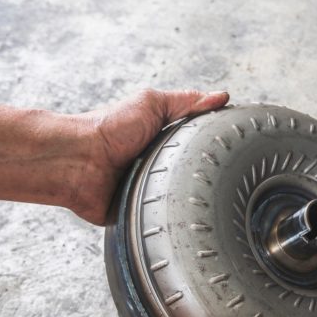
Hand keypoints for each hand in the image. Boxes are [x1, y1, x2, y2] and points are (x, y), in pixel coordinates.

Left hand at [73, 89, 228, 224]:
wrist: (77, 161)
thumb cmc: (108, 128)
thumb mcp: (151, 104)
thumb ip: (186, 101)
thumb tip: (221, 96)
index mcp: (167, 141)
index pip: (203, 144)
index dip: (220, 144)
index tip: (239, 146)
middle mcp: (162, 166)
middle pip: (199, 172)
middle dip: (209, 174)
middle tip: (224, 174)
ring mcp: (154, 190)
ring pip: (187, 197)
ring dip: (192, 195)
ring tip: (201, 191)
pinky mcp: (143, 214)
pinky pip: (167, 219)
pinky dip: (174, 216)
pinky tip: (182, 210)